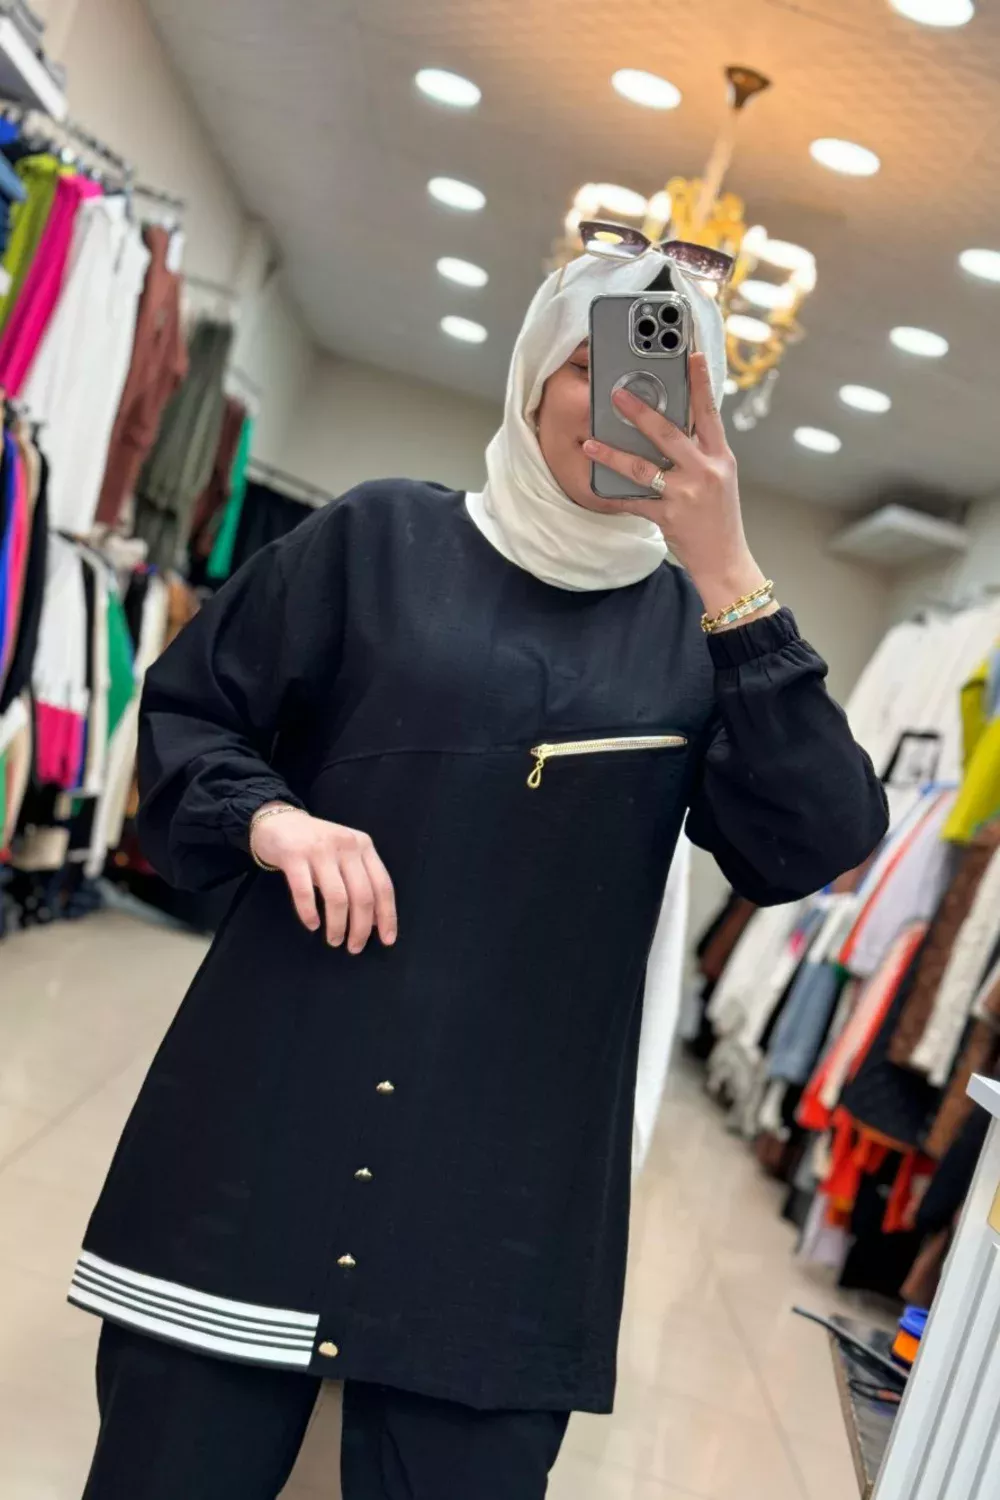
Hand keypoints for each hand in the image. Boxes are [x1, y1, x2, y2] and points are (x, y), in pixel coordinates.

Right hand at [251, 806, 396, 952]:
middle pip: (362, 895)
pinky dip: (309, 913)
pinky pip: (305, 892)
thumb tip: (375, 920)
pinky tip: (312, 925)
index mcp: (364, 846)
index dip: (387, 916)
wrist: (278, 820)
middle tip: (354, 947)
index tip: (387, 940)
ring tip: (334, 940)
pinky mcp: (294, 855)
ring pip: (337, 897)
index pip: (383, 885)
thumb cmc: (315, 844)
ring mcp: (320, 849)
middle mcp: (346, 845)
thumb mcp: (344, 855)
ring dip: (338, 925)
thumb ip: (360, 880)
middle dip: (361, 927)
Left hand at [583, 352, 769, 617]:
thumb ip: (701, 452)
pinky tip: (595, 485)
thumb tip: (672, 426)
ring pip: (643, 468)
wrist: (725, 559)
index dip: (701, 382)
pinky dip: (613, 494)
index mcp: (720, 457)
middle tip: (617, 395)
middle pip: (669, 434)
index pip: (710, 413)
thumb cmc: (719, 516)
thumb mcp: (720, 478)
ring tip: (591, 443)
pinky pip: (633, 501)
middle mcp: (705, 472)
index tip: (690, 355)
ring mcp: (685, 494)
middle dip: (641, 413)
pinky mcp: (668, 516)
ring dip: (613, 454)